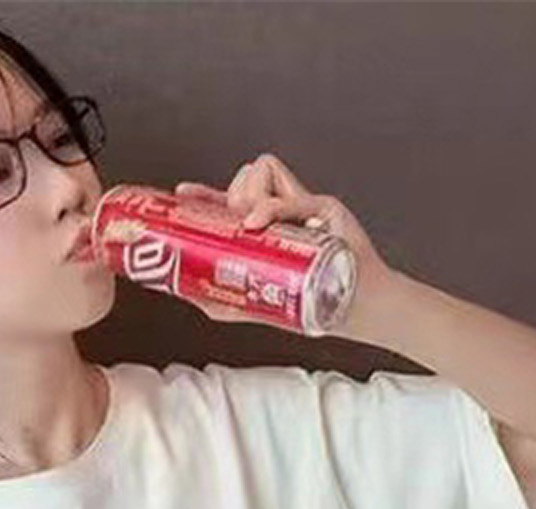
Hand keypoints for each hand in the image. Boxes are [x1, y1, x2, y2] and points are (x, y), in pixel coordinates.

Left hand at [174, 153, 393, 331]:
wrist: (352, 307)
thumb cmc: (312, 305)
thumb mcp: (255, 306)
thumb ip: (223, 303)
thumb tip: (187, 296)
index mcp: (263, 230)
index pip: (229, 202)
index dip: (204, 196)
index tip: (183, 195)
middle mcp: (279, 212)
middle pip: (242, 179)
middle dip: (231, 199)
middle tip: (238, 230)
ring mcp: (299, 205)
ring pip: (260, 173)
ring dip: (251, 199)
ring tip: (259, 232)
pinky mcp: (320, 205)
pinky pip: (286, 194)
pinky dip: (269, 207)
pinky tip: (256, 224)